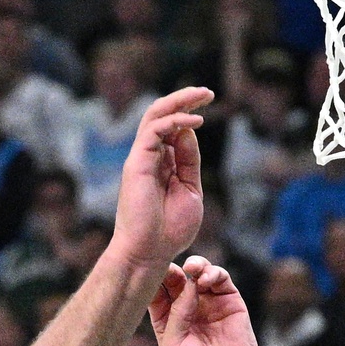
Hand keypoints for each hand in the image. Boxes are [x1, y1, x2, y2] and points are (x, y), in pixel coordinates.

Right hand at [108, 89, 209, 280]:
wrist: (149, 253)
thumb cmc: (169, 231)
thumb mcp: (190, 190)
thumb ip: (189, 162)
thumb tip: (189, 131)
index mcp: (161, 165)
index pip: (173, 128)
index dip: (189, 113)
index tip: (209, 103)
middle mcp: (148, 158)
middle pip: (162, 116)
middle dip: (184, 99)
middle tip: (208, 92)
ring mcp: (141, 159)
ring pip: (154, 116)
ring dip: (178, 101)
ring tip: (202, 95)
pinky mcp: (136, 163)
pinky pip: (153, 131)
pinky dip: (174, 121)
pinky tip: (194, 121)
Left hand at [150, 254, 273, 345]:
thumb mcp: (174, 345)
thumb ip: (177, 313)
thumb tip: (187, 283)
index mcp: (167, 321)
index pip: (158, 293)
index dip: (155, 281)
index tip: (152, 272)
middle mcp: (187, 310)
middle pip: (177, 280)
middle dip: (174, 270)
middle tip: (174, 270)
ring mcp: (209, 304)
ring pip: (199, 275)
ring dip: (195, 266)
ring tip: (193, 270)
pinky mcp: (230, 303)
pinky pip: (221, 280)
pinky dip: (213, 273)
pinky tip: (205, 279)